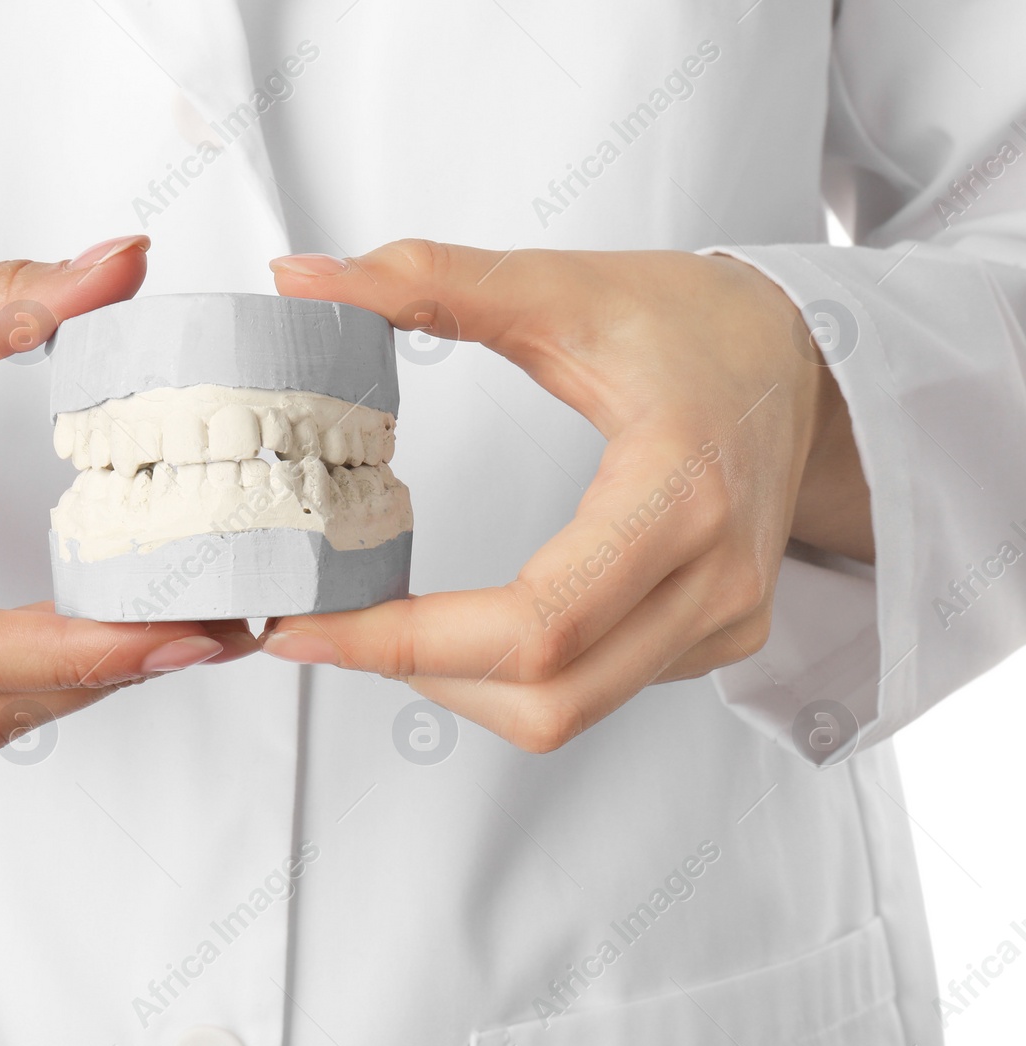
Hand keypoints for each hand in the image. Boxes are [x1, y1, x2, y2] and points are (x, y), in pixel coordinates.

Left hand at [260, 240, 870, 751]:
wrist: (805, 356)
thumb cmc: (693, 322)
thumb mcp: (560, 287)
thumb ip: (427, 281)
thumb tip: (299, 277)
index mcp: (681, 491)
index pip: (538, 620)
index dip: (409, 641)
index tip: (312, 628)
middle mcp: (716, 578)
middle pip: (549, 695)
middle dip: (418, 673)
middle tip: (327, 631)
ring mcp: (725, 619)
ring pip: (567, 711)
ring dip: (459, 684)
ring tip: (384, 628)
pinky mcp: (719, 638)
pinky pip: (599, 694)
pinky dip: (514, 676)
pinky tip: (463, 628)